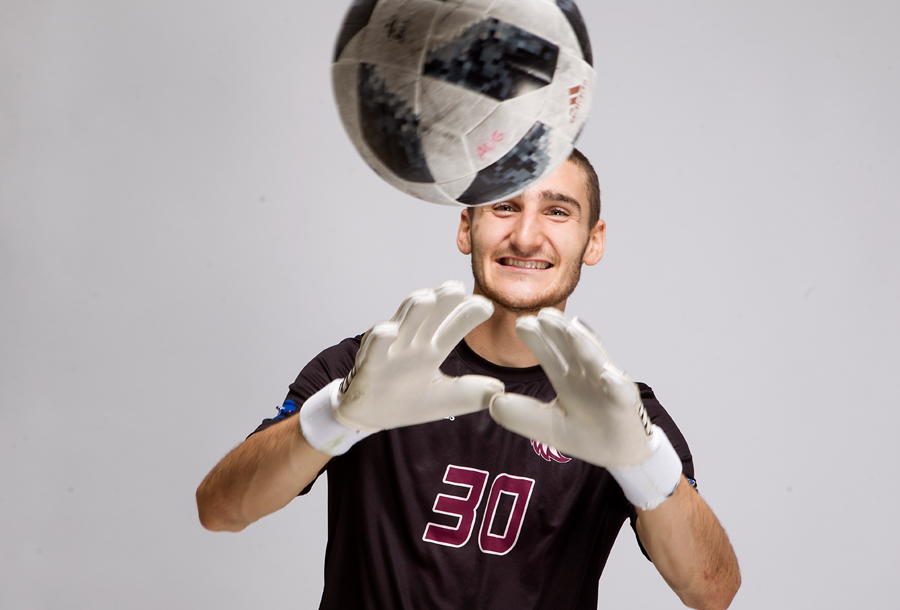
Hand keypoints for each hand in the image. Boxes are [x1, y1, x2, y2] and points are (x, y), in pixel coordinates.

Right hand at [300, 281, 503, 454]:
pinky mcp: (369, 364)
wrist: (370, 416)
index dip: (467, 314)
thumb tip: (500, 391)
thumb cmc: (405, 401)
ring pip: (402, 324)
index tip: (486, 306)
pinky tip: (390, 331)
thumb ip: (469, 394)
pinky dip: (380, 339)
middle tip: (457, 287)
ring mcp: (390, 351)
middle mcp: (411, 344)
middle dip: (442, 301)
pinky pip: (373, 349)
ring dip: (413, 311)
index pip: (452, 327)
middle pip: (429, 317)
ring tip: (427, 297)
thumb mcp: (442, 401)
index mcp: (430, 350)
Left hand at [489, 308, 681, 508]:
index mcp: (567, 379)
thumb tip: (492, 403)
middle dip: (559, 331)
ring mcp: (608, 386)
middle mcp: (587, 376)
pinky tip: (606, 374)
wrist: (619, 454)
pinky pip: (621, 391)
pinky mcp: (625, 404)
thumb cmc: (585, 434)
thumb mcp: (548, 427)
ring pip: (596, 361)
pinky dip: (614, 382)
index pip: (550, 354)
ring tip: (571, 328)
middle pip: (571, 349)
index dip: (537, 339)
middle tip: (543, 313)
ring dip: (584, 345)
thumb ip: (522, 416)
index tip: (520, 323)